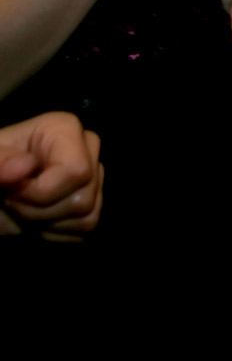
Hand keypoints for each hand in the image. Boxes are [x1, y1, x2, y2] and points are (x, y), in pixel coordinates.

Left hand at [0, 112, 104, 240]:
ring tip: (20, 209)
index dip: (40, 191)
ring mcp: (93, 177)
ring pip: (87, 214)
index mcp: (64, 129)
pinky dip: (54, 232)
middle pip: (84, 195)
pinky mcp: (92, 204)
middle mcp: (86, 149)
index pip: (77, 170)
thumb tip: (25, 166)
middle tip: (11, 201)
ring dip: (44, 222)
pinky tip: (34, 219)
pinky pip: (85, 226)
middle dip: (39, 209)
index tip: (10, 191)